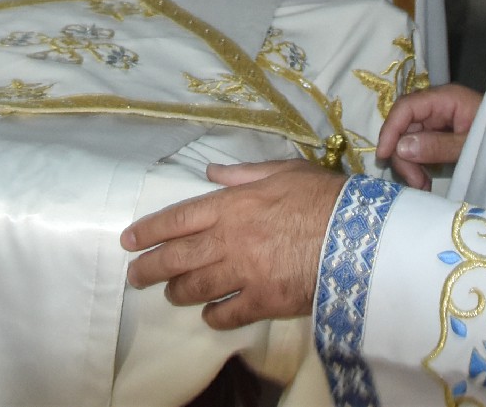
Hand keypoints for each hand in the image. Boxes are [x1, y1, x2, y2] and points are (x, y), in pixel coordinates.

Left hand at [121, 160, 345, 329]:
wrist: (355, 233)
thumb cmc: (322, 195)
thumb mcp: (283, 171)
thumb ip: (243, 173)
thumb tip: (212, 170)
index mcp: (231, 205)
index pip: (176, 218)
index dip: (148, 230)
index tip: (129, 240)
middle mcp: (229, 239)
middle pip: (176, 258)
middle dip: (149, 268)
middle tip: (134, 276)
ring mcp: (244, 273)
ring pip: (195, 288)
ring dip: (177, 292)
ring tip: (170, 294)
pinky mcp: (263, 301)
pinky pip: (227, 314)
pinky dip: (213, 316)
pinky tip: (209, 315)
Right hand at [376, 84, 481, 188]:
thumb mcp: (471, 145)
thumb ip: (438, 146)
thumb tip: (402, 147)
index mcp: (446, 98)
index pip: (407, 107)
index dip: (391, 129)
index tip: (383, 155)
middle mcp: (438, 105)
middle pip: (404, 125)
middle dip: (403, 154)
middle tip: (416, 183)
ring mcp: (438, 120)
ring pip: (408, 138)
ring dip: (410, 163)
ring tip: (422, 186)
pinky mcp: (439, 134)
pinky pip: (418, 146)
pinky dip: (417, 164)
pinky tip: (425, 181)